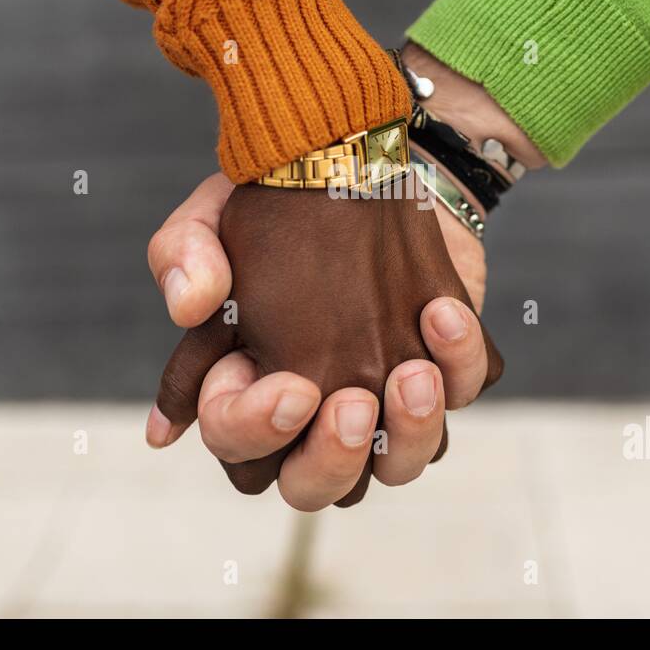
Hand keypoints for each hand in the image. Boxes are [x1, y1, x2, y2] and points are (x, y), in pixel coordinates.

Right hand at [145, 174, 501, 509]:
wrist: (356, 161)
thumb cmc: (275, 203)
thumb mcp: (212, 212)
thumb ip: (184, 253)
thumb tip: (188, 307)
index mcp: (248, 389)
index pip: (241, 454)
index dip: (259, 430)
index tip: (291, 384)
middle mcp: (316, 410)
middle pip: (317, 489)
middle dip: (334, 460)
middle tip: (351, 404)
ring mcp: (383, 396)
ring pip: (400, 466)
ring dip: (410, 432)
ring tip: (412, 372)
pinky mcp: (442, 365)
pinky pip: (464, 393)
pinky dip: (460, 364)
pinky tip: (441, 313)